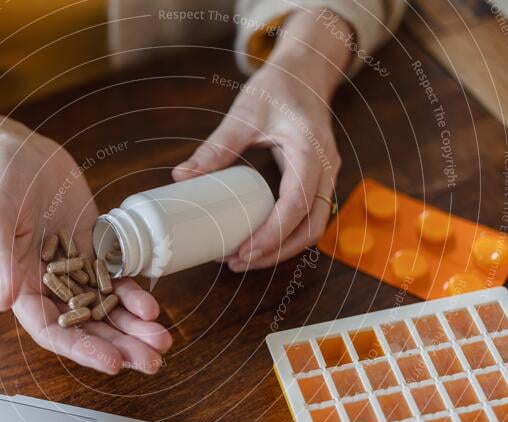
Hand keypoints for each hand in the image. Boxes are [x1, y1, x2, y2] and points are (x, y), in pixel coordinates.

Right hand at [0, 94, 170, 373]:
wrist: (19, 156)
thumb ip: (0, 260)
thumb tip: (6, 302)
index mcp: (22, 286)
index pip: (53, 331)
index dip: (82, 350)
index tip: (112, 362)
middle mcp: (51, 287)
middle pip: (88, 328)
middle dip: (120, 347)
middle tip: (152, 362)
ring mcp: (76, 271)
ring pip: (107, 310)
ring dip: (134, 329)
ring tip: (162, 343)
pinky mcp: (94, 252)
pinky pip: (116, 281)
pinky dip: (134, 296)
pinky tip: (153, 307)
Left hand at [172, 9, 352, 270]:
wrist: (306, 72)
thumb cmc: (277, 88)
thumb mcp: (244, 114)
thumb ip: (216, 147)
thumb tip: (181, 178)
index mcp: (309, 150)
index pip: (297, 205)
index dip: (271, 235)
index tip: (242, 251)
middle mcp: (326, 168)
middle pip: (311, 227)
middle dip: (276, 252)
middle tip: (238, 263)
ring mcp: (326, 176)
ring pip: (314, 227)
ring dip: (283, 249)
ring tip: (245, 259)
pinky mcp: (319, 180)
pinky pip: (310, 217)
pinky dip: (288, 235)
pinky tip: (260, 242)